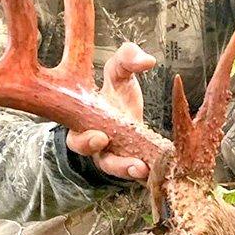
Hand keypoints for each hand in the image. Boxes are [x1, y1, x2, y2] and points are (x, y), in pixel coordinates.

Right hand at [66, 42, 155, 179]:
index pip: (77, 135)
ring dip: (126, 170)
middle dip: (108, 160)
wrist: (130, 115)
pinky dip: (145, 175)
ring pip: (115, 169)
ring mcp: (114, 155)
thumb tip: (147, 60)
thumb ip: (128, 59)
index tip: (101, 137)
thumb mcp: (121, 72)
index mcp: (86, 121)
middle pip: (99, 161)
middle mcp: (97, 142)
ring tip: (142, 169)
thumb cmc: (118, 94)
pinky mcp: (133, 163)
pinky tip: (156, 172)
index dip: (85, 141)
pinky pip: (135, 174)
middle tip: (130, 161)